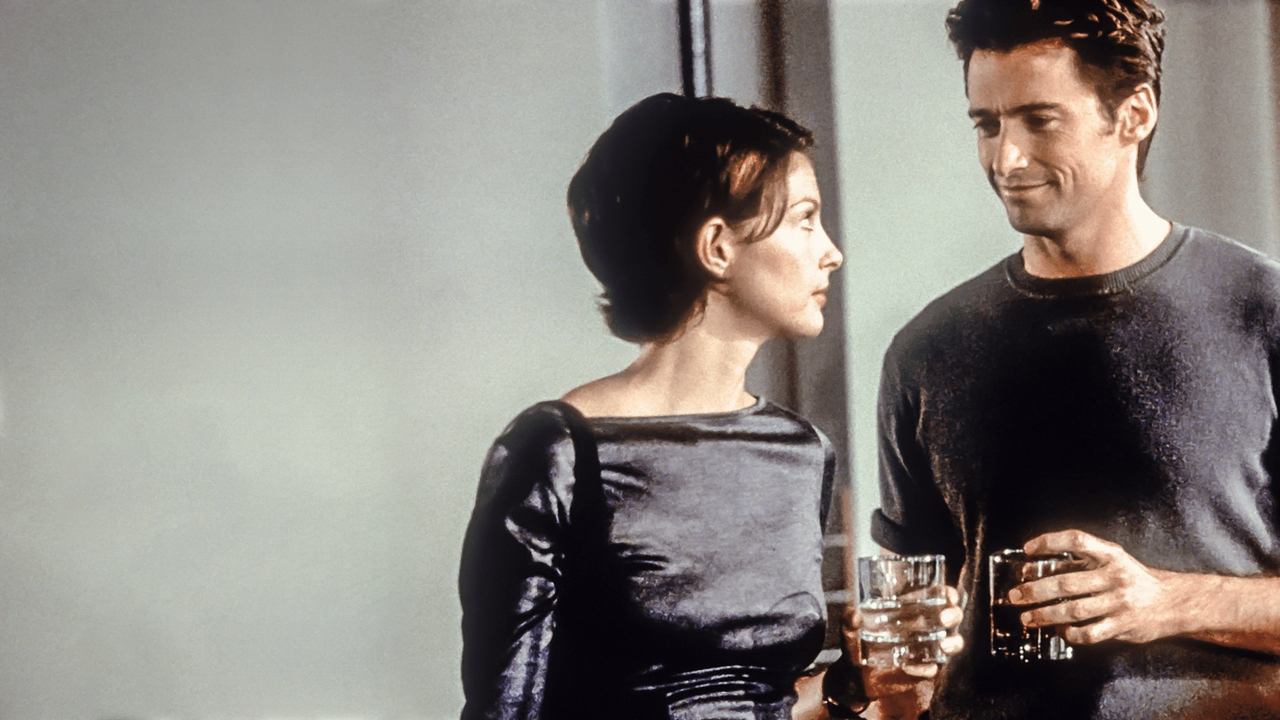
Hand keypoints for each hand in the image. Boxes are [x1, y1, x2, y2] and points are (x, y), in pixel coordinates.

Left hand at [840, 587, 964, 718]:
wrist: (856, 680)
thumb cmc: (856, 647)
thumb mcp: (850, 632)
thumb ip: (849, 622)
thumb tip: (854, 614)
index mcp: (909, 610)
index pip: (936, 596)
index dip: (947, 593)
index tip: (949, 595)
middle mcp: (923, 627)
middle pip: (951, 616)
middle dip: (954, 614)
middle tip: (945, 618)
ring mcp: (927, 649)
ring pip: (952, 641)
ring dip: (953, 642)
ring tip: (944, 645)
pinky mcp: (925, 670)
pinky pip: (935, 668)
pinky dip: (928, 668)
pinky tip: (911, 668)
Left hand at [1014, 529, 1183, 644]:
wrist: (1174, 602)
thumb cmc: (1135, 579)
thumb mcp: (1114, 561)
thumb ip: (1083, 562)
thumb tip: (1040, 567)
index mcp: (1111, 555)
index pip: (1076, 540)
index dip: (1050, 542)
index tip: (1028, 550)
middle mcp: (1115, 576)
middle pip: (1066, 582)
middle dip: (1034, 590)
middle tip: (1015, 595)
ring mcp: (1119, 602)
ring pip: (1073, 610)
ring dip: (1045, 615)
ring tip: (1027, 618)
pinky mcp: (1123, 625)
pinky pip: (1090, 633)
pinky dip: (1072, 634)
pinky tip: (1062, 631)